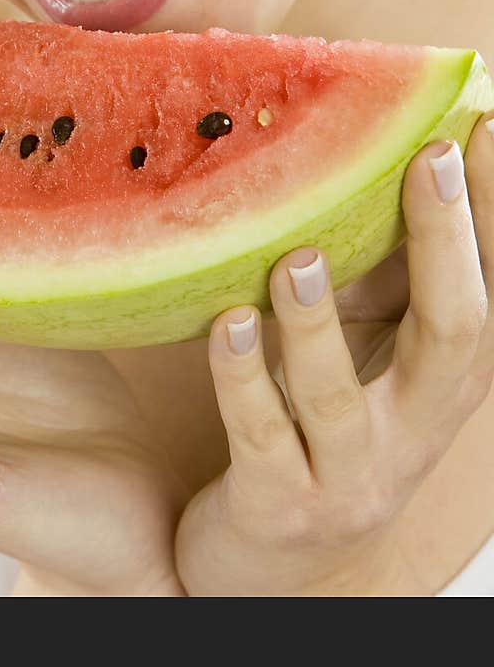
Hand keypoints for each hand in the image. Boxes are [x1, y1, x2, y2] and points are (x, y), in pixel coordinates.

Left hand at [174, 114, 493, 596]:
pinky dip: (243, 380)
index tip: (484, 128)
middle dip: (448, 246)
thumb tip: (371, 157)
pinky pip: (263, 438)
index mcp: (440, 382)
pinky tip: (225, 324)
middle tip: (430, 158)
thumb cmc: (315, 424)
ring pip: (343, 399)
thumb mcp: (361, 350)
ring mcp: (349, 476)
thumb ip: (373, 275)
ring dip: (320, 323)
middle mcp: (414, 431)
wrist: (268, 565)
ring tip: (296, 256)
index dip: (490, 214)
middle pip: (455, 340)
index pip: (489, 289)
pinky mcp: (278, 507)